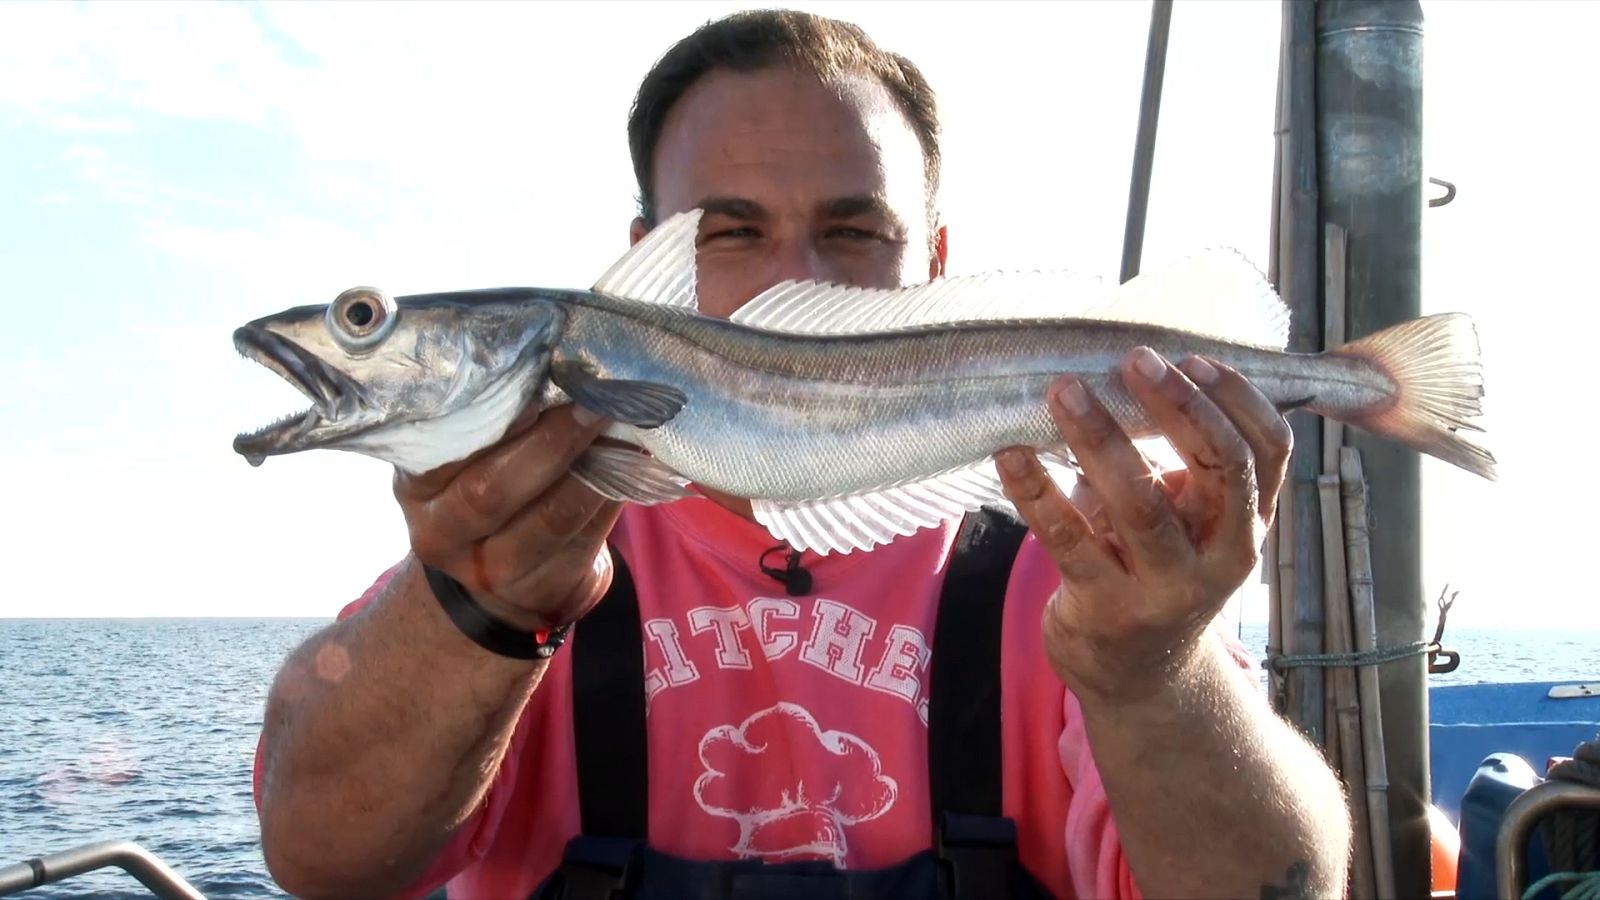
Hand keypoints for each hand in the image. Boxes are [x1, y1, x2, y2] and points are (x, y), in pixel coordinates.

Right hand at [393, 403, 621, 632]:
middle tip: (594, 403)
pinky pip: (585, 539)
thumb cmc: (484, 491)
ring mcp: (491, 572)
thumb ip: (489, 425)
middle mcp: (442, 534)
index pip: (449, 451)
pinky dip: (613, 497)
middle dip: (552, 442)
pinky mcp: (542, 589)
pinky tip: (633, 465)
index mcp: (417, 488)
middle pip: (494, 490)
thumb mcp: (464, 461)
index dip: (497, 419)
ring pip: (550, 519)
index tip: (540, 381)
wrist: (496, 581)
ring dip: (594, 470)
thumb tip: (555, 368)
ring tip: (622, 429)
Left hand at [996, 347, 1291, 703]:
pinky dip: (1036, 491)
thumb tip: (1140, 371)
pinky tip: (1009, 454)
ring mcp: (1164, 589)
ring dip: (1100, 439)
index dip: (1238, 400)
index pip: (1268, 453)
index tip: (1192, 358)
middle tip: (1134, 360)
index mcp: (1246, 525)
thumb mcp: (1192, 524)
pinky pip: (1067, 540)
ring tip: (1064, 391)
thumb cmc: (1159, 572)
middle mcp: (1219, 559)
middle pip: (1216, 470)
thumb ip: (1186, 463)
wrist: (1140, 677)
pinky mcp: (1106, 609)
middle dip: (1178, 408)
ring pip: (1140, 504)